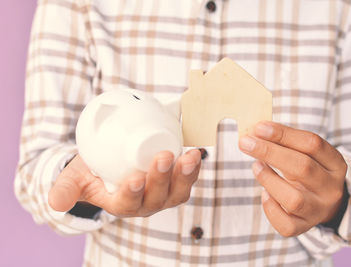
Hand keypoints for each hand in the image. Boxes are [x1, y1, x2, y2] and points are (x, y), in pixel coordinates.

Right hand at [48, 149, 200, 216]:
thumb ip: (66, 189)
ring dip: (186, 175)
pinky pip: (188, 178)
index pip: (127, 204)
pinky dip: (193, 166)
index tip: (134, 178)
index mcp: (121, 204)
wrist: (111, 162)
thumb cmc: (93, 172)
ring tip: (190, 156)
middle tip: (162, 157)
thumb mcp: (75, 178)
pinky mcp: (176, 181)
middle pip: (157, 197)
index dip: (132, 194)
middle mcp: (145, 203)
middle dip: (161, 179)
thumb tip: (55, 204)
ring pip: (178, 191)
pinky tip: (196, 152)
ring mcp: (164, 193)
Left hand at [239, 121, 347, 236]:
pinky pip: (286, 224)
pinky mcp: (305, 226)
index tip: (259, 127)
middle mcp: (331, 188)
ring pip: (294, 199)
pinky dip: (270, 208)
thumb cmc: (307, 171)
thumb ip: (285, 142)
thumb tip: (254, 132)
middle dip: (270, 152)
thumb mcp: (305, 154)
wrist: (325, 202)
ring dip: (269, 179)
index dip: (284, 134)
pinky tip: (264, 193)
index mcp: (336, 163)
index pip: (312, 144)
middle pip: (303, 168)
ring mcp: (319, 210)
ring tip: (256, 166)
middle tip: (246, 143)